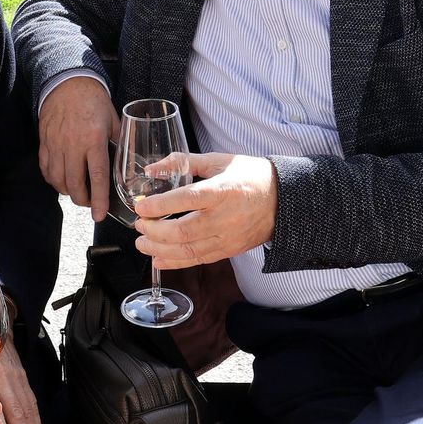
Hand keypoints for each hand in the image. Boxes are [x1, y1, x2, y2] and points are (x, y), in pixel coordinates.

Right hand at [38, 77, 118, 220]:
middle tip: (90, 204)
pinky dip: (53, 179)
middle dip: (82, 200)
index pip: (96, 176)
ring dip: (68, 191)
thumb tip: (130, 163)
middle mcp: (73, 144)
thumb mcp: (113, 120)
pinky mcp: (44, 142)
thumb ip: (120, 143)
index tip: (99, 214)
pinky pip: (46, 168)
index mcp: (94, 139)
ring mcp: (56, 144)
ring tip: (77, 192)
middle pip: (74, 184)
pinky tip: (62, 180)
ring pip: (57, 180)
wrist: (68, 82)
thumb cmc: (93, 101)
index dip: (98, 199)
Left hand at [133, 153, 276, 269]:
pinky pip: (198, 260)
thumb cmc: (250, 177)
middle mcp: (224, 217)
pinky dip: (175, 262)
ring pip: (187, 250)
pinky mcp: (229, 250)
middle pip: (182, 231)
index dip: (160, 205)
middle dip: (154, 231)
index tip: (140, 205)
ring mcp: (227, 237)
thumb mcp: (218, 161)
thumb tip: (152, 169)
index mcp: (222, 191)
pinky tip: (158, 259)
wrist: (283, 200)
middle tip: (139, 225)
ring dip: (159, 249)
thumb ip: (184, 162)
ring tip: (142, 244)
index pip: (187, 200)